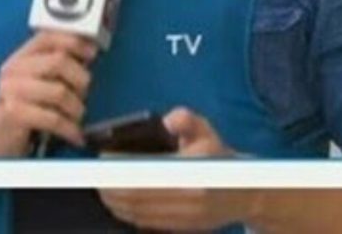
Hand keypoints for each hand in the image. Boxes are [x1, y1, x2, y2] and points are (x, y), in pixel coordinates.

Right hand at [0, 31, 96, 157]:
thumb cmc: (19, 115)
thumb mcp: (33, 86)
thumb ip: (54, 69)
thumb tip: (86, 56)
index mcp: (19, 59)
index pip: (47, 37)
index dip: (74, 42)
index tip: (91, 53)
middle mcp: (13, 70)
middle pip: (59, 61)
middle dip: (80, 79)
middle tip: (82, 95)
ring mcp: (10, 91)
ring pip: (60, 91)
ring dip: (76, 109)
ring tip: (75, 119)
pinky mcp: (13, 114)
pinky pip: (54, 118)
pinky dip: (70, 129)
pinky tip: (73, 134)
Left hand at [98, 107, 257, 231]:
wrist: (246, 193)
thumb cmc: (219, 157)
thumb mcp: (206, 130)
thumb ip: (186, 119)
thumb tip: (167, 121)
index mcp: (194, 173)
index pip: (147, 174)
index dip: (120, 169)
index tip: (103, 159)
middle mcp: (190, 200)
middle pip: (138, 197)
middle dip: (111, 187)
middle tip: (95, 175)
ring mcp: (186, 218)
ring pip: (139, 214)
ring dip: (115, 202)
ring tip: (101, 187)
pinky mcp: (182, 229)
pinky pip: (147, 223)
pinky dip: (128, 213)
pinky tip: (117, 202)